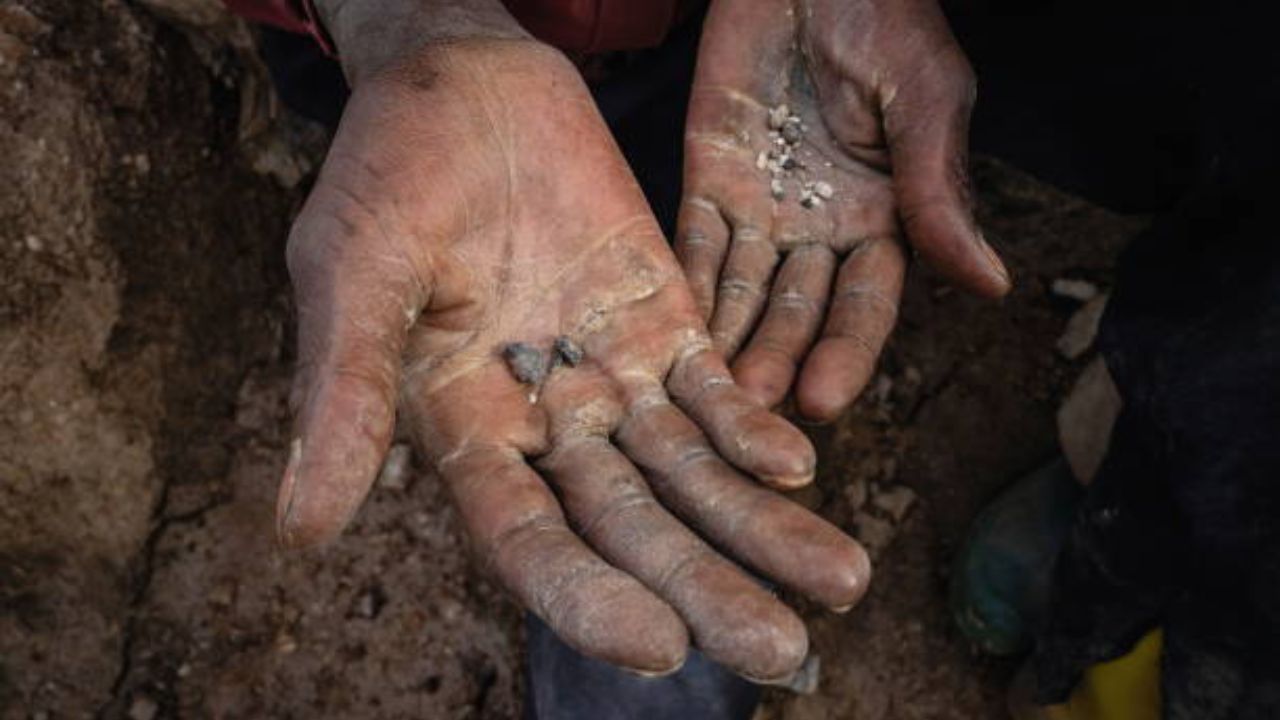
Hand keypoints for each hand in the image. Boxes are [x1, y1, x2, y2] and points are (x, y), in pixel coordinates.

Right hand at [278, 7, 868, 681]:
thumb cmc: (386, 175)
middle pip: (632, 529)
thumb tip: (298, 528)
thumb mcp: (352, 273)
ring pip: (691, 474)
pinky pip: (716, 393)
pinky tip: (800, 466)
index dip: (586, 596)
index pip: (530, 541)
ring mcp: (612, 378)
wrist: (466, 85)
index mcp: (464, 435)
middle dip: (705, 588)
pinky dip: (755, 429)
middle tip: (782, 652)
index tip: (658, 646)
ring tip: (841, 581)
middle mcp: (546, 428)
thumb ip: (343, 392)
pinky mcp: (665, 324)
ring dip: (761, 527)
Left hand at [678, 0, 1009, 421]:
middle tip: (746, 410)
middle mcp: (820, 229)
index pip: (864, 303)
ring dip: (725, 338)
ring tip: (702, 387)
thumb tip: (990, 284)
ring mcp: (761, 208)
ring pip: (742, 289)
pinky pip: (693, 240)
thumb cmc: (887, 18)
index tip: (823, 401)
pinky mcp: (709, 178)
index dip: (844, 352)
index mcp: (885, 219)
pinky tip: (666, 327)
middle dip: (774, 360)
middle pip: (796, 311)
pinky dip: (681, 282)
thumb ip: (940, 191)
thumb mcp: (926, 101)